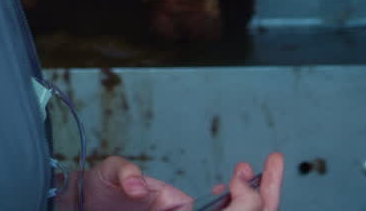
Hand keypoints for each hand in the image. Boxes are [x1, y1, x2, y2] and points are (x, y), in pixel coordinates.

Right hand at [56, 152, 283, 210]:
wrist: (88, 203)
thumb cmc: (99, 195)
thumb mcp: (110, 177)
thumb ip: (125, 176)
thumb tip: (139, 184)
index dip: (244, 199)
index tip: (242, 176)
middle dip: (266, 194)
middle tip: (276, 163)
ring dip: (259, 195)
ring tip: (270, 167)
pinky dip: (239, 198)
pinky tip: (237, 184)